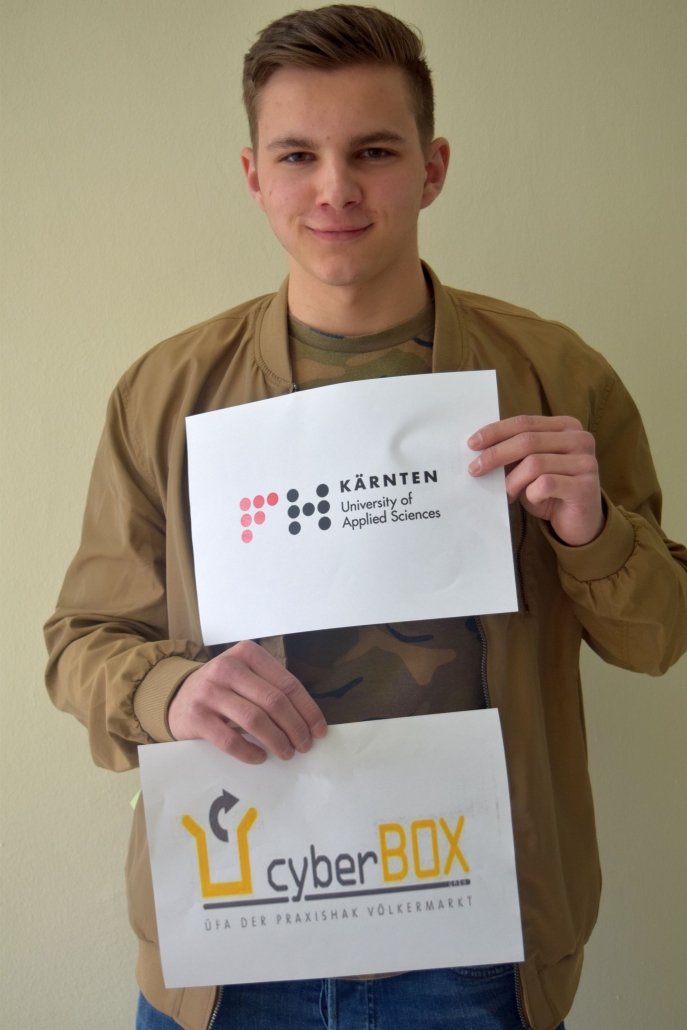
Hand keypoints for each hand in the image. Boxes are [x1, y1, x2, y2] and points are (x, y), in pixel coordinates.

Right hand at [168, 640, 326, 763]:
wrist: (177, 696)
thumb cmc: (222, 688)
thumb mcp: (245, 675)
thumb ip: (271, 687)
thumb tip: (308, 719)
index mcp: (247, 653)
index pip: (287, 683)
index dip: (307, 709)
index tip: (319, 730)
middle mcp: (227, 668)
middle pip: (274, 701)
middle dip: (295, 727)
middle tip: (305, 745)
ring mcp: (209, 692)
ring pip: (254, 719)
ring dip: (277, 740)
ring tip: (287, 753)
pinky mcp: (196, 716)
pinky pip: (230, 740)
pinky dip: (250, 751)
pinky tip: (261, 757)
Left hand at [467, 414, 604, 546]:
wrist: (579, 521)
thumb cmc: (550, 491)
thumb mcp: (529, 468)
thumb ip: (513, 454)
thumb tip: (479, 449)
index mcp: (566, 426)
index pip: (524, 422)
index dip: (496, 431)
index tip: (472, 444)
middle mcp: (580, 439)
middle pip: (527, 440)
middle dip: (496, 455)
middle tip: (475, 469)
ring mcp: (586, 461)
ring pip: (534, 463)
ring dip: (512, 481)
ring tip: (505, 494)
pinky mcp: (586, 486)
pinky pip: (546, 484)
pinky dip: (531, 493)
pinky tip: (530, 499)